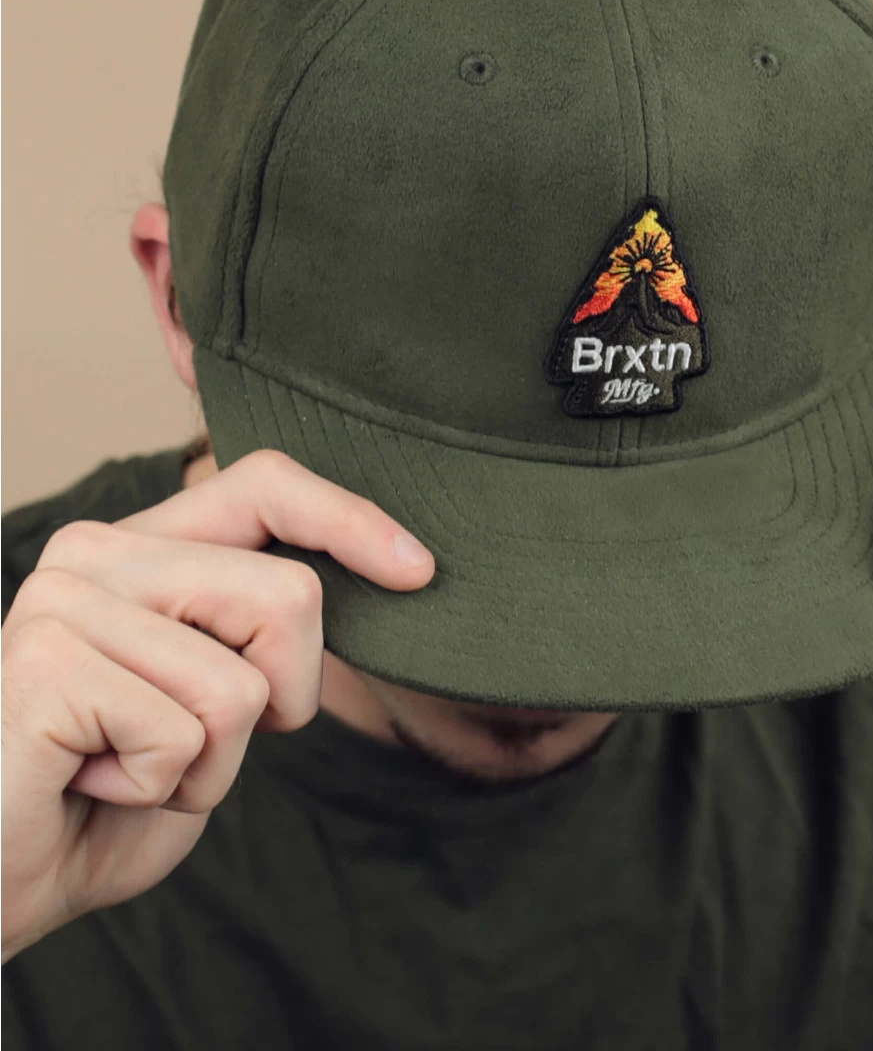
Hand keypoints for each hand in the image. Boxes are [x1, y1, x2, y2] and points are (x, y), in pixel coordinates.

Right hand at [1, 449, 433, 961]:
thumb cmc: (107, 796)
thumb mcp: (211, 698)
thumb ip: (258, 632)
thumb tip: (381, 573)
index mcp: (139, 546)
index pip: (264, 485)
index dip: (350, 521)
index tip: (416, 570)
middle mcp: (96, 552)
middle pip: (288, 594)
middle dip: (281, 697)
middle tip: (191, 744)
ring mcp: (63, 599)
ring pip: (244, 680)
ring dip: (211, 762)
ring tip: (127, 768)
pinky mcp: (47, 661)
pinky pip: (187, 732)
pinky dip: (162, 788)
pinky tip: (92, 784)